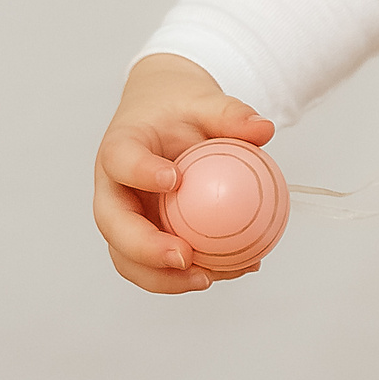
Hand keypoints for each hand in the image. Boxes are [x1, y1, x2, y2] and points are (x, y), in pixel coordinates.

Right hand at [92, 52, 274, 293]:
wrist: (165, 120)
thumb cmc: (180, 110)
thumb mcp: (205, 101)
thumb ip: (231, 113)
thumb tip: (265, 130)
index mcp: (119, 148)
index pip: (121, 160)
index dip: (141, 172)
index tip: (173, 178)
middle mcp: (113, 189)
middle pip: (114, 225)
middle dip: (144, 248)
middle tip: (184, 255)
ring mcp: (125, 219)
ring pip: (128, 258)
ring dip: (163, 278)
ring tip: (208, 278)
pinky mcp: (144, 238)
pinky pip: (159, 265)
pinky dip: (189, 274)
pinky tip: (234, 269)